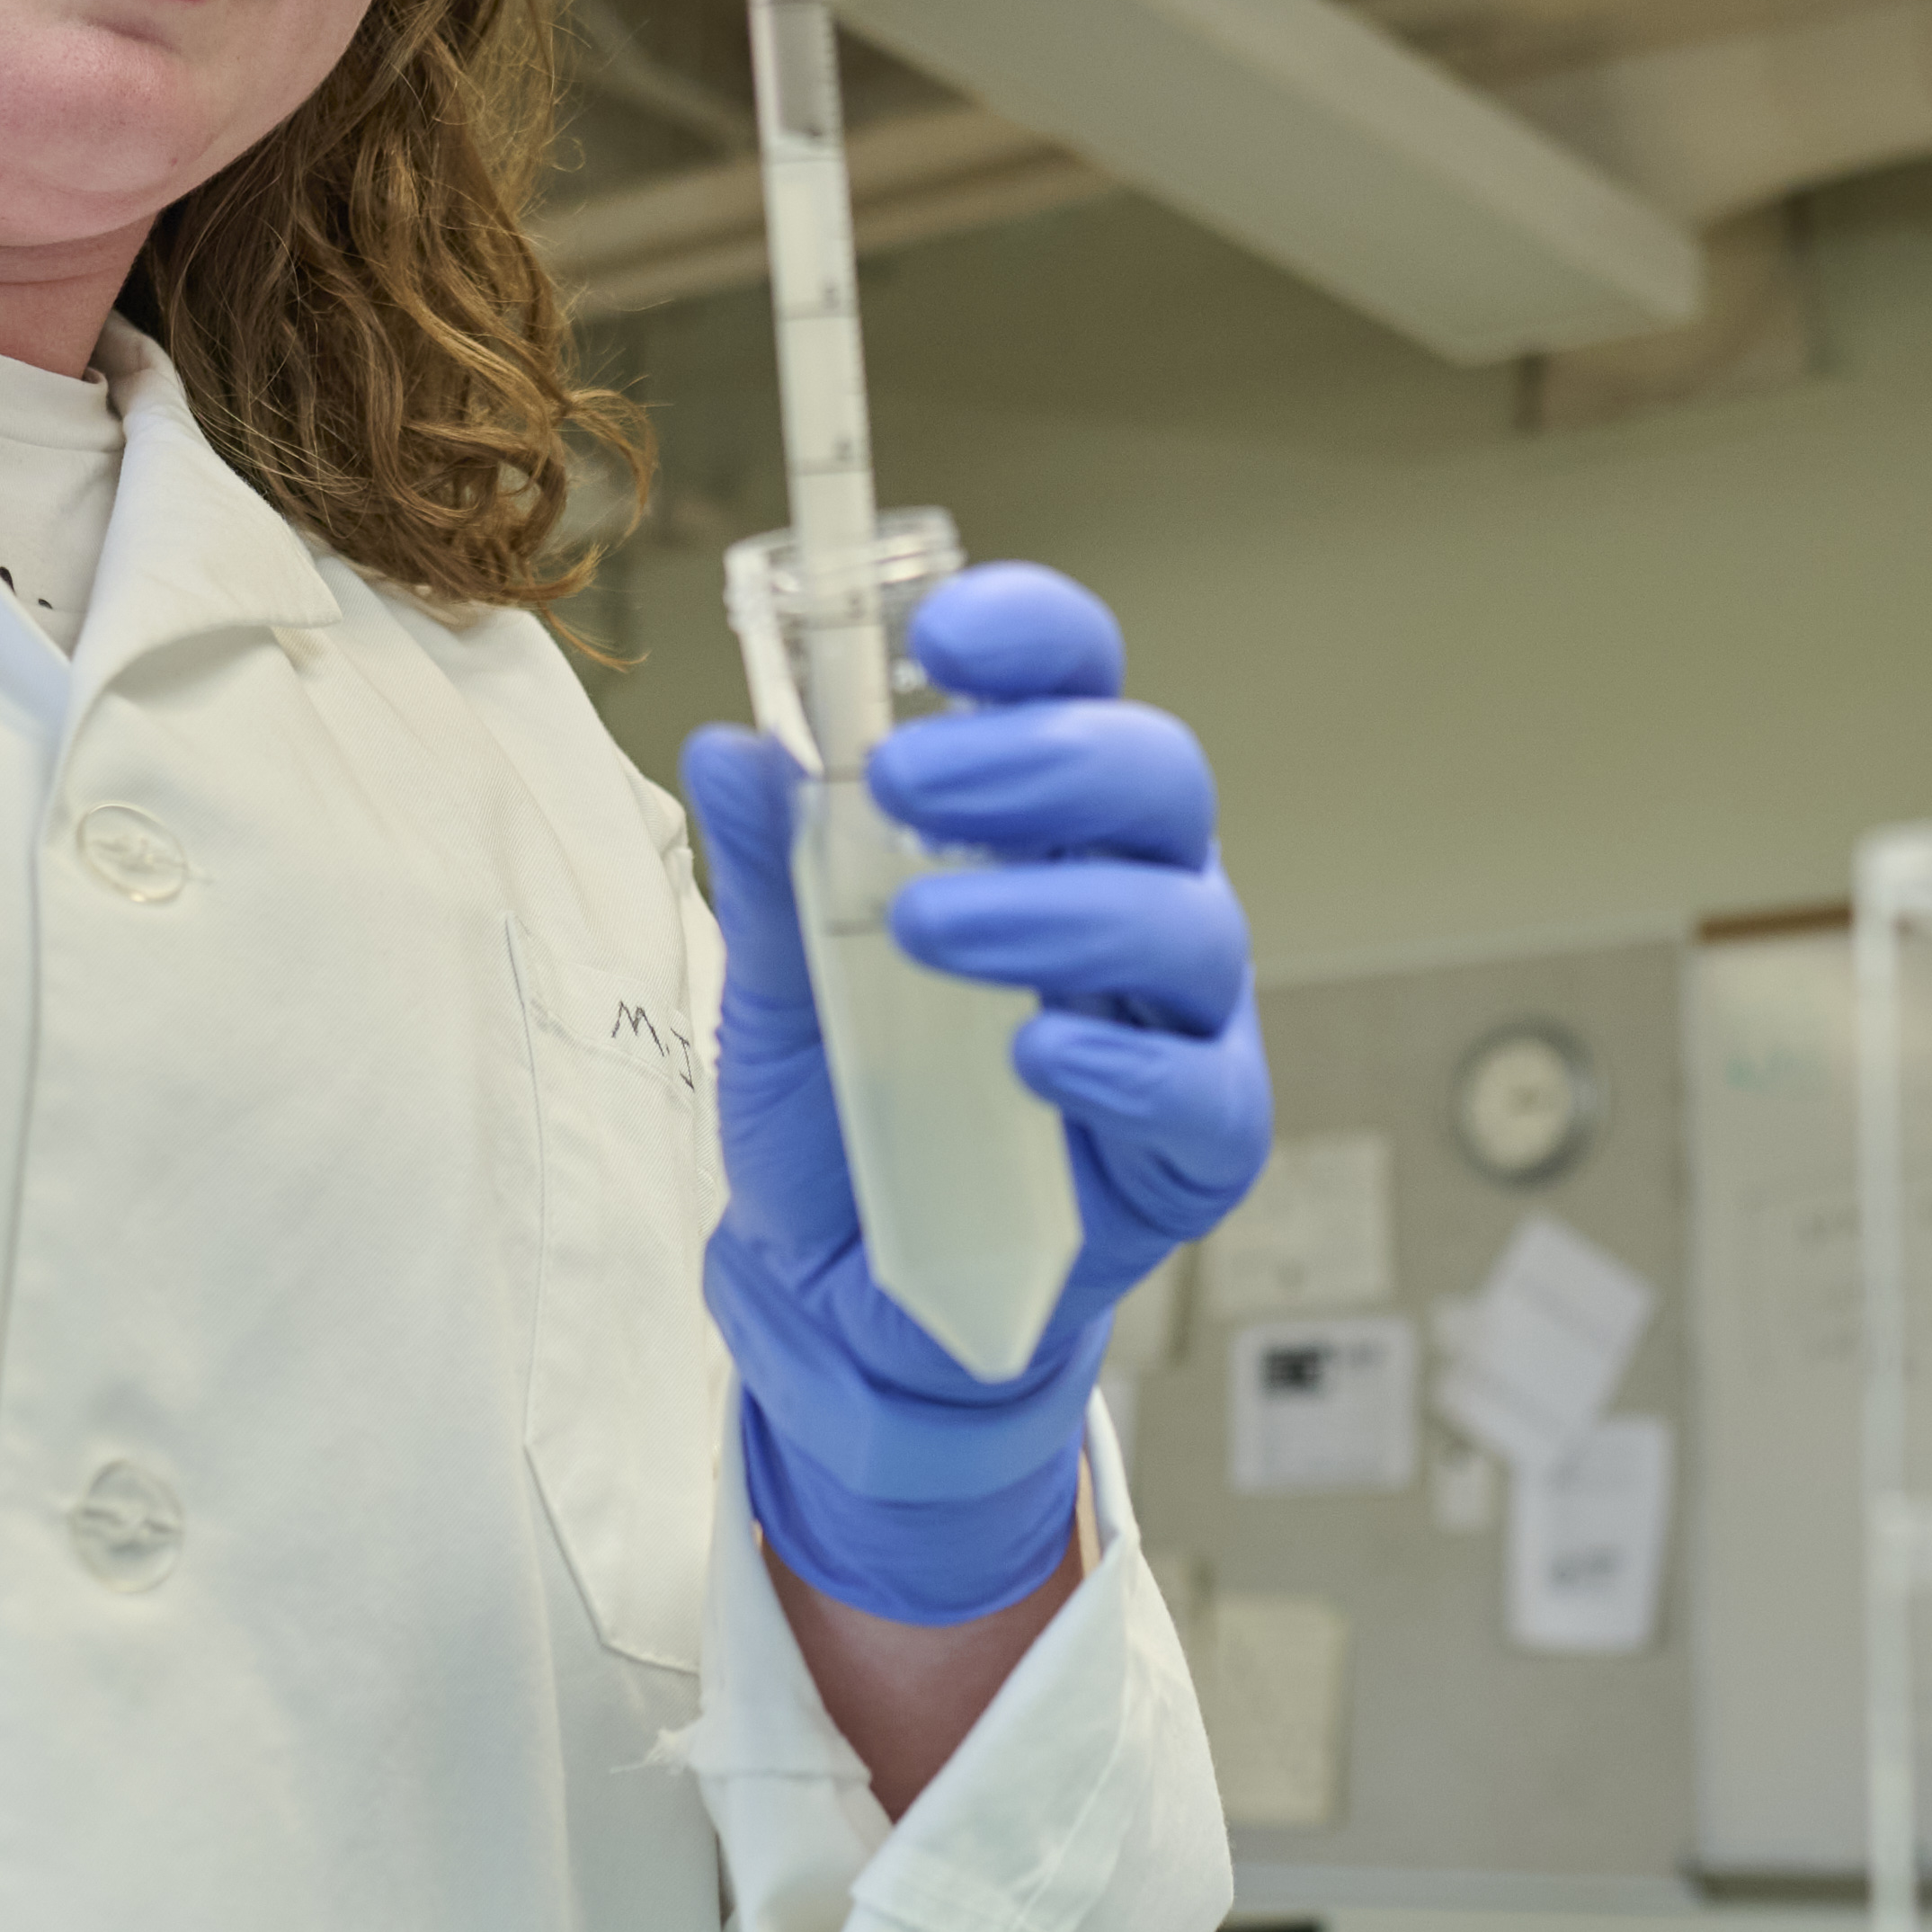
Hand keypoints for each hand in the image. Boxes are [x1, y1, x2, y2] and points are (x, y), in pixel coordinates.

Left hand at [686, 566, 1269, 1628]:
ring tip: (927, 934)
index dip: (1034, 636)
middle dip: (1042, 759)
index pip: (1075, 685)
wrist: (853, 1301)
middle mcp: (1132, 896)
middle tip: (915, 780)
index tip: (941, 630)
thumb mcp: (778, 990)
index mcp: (1045, 826)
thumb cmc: (844, 1116)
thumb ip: (773, 872)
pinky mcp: (1199, 1142)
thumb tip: (732, 747)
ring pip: (1186, 922)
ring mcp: (1180, 1019)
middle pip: (1156, 778)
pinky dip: (1114, 1062)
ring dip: (1057, 909)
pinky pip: (1196, 1086)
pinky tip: (1028, 1059)